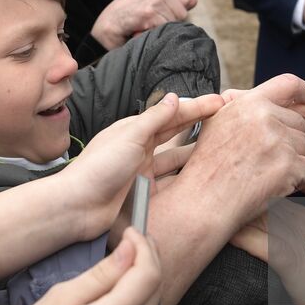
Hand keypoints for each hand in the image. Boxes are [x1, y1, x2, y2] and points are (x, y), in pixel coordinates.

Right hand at [0, 228, 161, 304]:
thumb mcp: (54, 302)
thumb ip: (98, 276)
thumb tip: (128, 251)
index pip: (146, 278)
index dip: (143, 249)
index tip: (132, 234)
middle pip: (154, 293)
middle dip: (147, 262)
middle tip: (131, 243)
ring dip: (143, 285)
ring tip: (123, 268)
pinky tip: (117, 300)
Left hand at [65, 92, 224, 238]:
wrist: (78, 206)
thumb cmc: (98, 168)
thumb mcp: (129, 137)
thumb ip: (155, 119)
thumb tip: (175, 98)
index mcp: (135, 129)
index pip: (172, 114)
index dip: (197, 107)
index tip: (220, 102)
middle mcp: (140, 147)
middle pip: (177, 132)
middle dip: (200, 123)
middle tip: (226, 118)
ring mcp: (143, 170)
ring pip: (177, 157)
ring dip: (197, 151)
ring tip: (222, 147)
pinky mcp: (145, 191)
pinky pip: (171, 180)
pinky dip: (186, 176)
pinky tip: (202, 175)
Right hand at [91, 0, 197, 49]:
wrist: (107, 23)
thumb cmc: (129, 13)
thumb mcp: (151, 0)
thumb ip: (173, 0)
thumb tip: (193, 1)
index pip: (185, 3)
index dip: (172, 13)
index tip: (156, 13)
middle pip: (182, 14)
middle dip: (168, 22)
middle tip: (149, 20)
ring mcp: (154, 1)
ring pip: (173, 23)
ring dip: (160, 29)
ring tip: (144, 24)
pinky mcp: (149, 15)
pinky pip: (164, 30)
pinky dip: (154, 34)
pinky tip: (141, 29)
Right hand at [179, 76, 304, 224]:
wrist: (204, 199)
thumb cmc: (207, 166)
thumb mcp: (216, 123)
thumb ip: (239, 107)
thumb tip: (256, 99)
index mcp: (249, 103)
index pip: (289, 84)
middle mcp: (265, 118)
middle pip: (300, 123)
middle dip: (292, 140)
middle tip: (268, 158)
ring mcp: (279, 141)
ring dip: (295, 160)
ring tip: (267, 172)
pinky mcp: (288, 165)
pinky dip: (298, 179)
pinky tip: (275, 184)